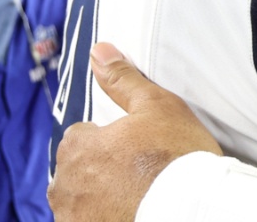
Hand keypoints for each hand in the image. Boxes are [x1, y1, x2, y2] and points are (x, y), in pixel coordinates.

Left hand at [49, 43, 222, 221]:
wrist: (191, 211)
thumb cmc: (176, 156)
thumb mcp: (157, 106)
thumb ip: (123, 80)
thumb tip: (100, 50)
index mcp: (77, 147)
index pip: (83, 136)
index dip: (111, 140)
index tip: (136, 148)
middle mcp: (65, 186)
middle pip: (79, 173)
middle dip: (102, 173)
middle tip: (141, 174)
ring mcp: (74, 218)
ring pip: (82, 203)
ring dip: (101, 200)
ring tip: (137, 199)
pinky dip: (106, 218)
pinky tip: (134, 213)